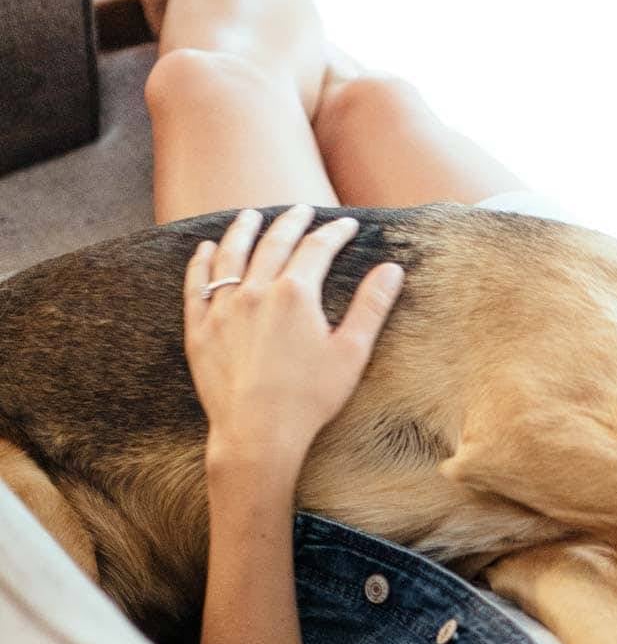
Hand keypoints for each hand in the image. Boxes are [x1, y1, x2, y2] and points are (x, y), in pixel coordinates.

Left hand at [185, 205, 404, 481]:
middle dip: (291, 222)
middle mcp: (255, 290)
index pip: (317, 247)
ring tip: (250, 216)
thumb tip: (393, 269)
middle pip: (274, 242)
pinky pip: (197, 284)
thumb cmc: (309, 399)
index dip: (334, 232)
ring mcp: (223, 307)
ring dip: (242, 230)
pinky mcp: (199, 329)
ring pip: (231, 255)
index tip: (346, 224)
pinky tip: (206, 250)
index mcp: (295, 293)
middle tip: (301, 210)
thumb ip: (371, 307)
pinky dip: (202, 262)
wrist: (257, 433)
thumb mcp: (351, 353)